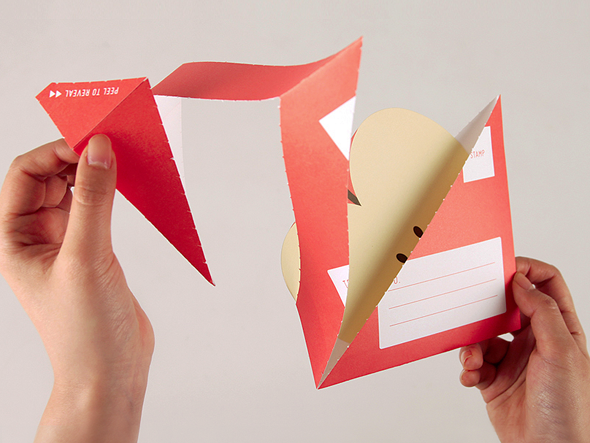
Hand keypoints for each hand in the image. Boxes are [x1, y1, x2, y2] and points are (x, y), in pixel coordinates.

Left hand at [0, 136, 153, 441]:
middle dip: (75, 156)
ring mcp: (65, 242)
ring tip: (121, 158)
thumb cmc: (83, 330)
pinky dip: (110, 192)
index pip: (25, 177)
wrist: (110, 371)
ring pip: (74, 190)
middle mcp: (35, 237)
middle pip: (49, 178)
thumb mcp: (85, 258)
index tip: (91, 140)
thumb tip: (99, 150)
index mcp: (14, 240)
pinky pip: (97, 208)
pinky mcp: (93, 250)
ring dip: (94, 172)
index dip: (55, 152)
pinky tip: (126, 183)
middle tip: (110, 142)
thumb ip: (93, 201)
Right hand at [459, 257, 589, 442]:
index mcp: (559, 328)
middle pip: (506, 307)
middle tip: (472, 305)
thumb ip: (541, 312)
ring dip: (472, 346)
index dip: (526, 270)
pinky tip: (472, 377)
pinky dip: (468, 368)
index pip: (545, 284)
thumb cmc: (569, 408)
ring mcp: (514, 360)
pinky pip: (473, 363)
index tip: (503, 267)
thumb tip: (521, 281)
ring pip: (483, 336)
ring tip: (474, 361)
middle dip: (486, 308)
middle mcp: (535, 340)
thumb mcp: (561, 352)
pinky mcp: (495, 380)